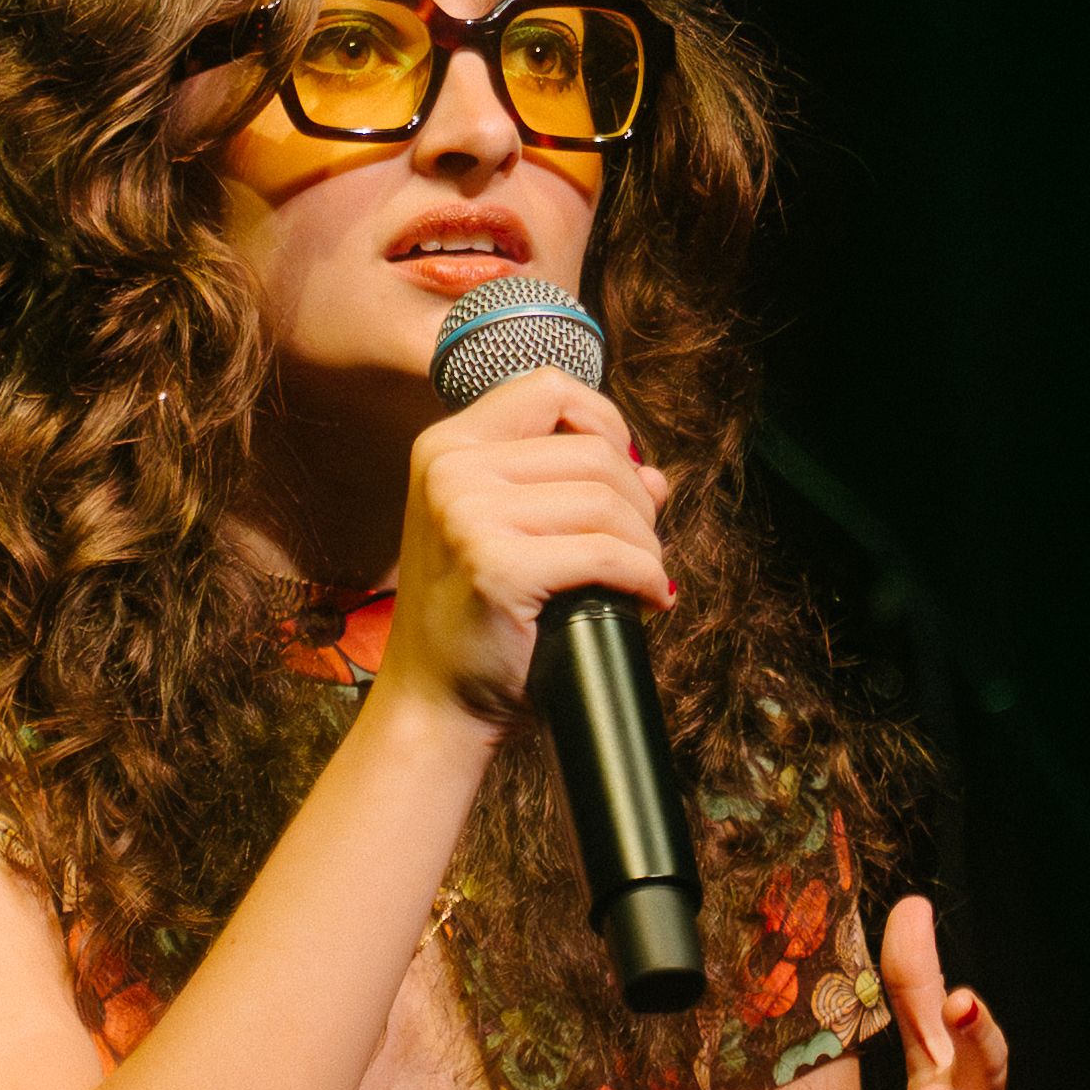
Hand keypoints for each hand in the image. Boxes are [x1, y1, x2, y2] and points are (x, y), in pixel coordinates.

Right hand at [369, 367, 672, 728]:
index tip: (623, 471)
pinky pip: (609, 554)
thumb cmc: (478, 620)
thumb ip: (570, 488)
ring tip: (643, 576)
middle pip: (592, 449)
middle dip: (637, 500)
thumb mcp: (506, 532)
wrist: (436, 702)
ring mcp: (468, 516)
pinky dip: (645, 576)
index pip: (548, 388)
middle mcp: (451, 470)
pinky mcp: (497, 566)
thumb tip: (653, 475)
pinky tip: (647, 598)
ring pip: (607, 500)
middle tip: (640, 546)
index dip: (603, 420)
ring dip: (646, 543)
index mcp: (447, 447)